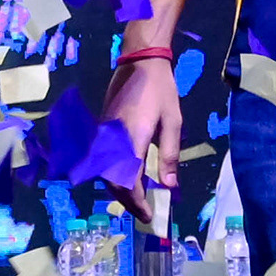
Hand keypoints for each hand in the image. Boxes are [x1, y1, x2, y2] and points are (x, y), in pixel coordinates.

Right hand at [100, 55, 182, 221]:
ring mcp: (104, 134)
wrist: (140, 61)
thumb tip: (169, 186)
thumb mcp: (173, 121)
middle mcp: (113, 139)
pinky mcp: (102, 128)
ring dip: (118, 189)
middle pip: (113, 181)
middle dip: (127, 200)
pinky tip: (126, 178)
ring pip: (105, 171)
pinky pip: (103, 159)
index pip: (128, 182)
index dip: (137, 202)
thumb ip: (170, 155)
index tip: (148, 215)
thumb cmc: (161, 90)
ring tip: (137, 199)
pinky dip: (113, 174)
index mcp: (132, 139)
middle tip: (144, 212)